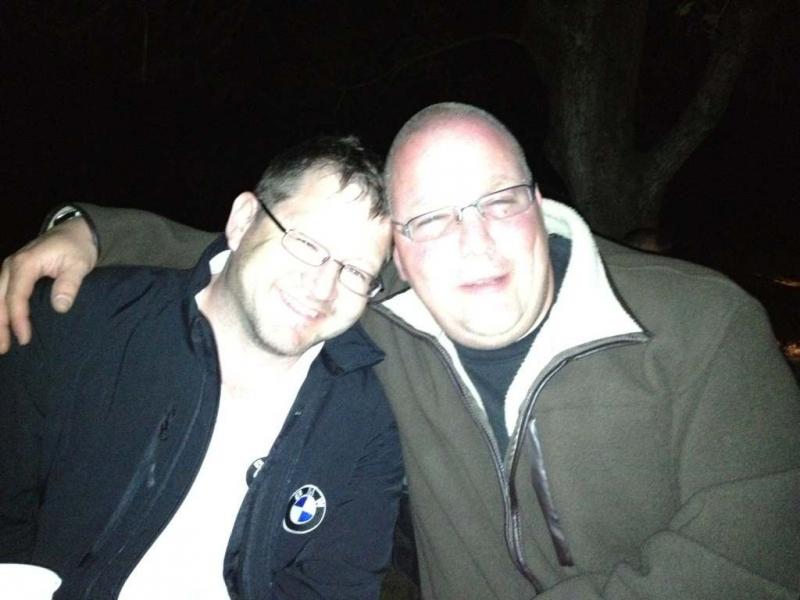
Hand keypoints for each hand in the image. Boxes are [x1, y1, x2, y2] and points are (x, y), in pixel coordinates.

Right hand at [0, 217, 97, 353]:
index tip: (25, 338)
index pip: (16, 296)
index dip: (18, 319)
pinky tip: (2, 326)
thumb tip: (60, 307)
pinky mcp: (12, 273)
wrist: (77, 232)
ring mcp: (9, 269)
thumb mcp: (79, 265)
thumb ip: (69, 285)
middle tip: (4, 349)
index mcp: (26, 264)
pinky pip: (1, 293)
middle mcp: (11, 266)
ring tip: (1, 344)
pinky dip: (0, 310)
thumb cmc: (78, 248)